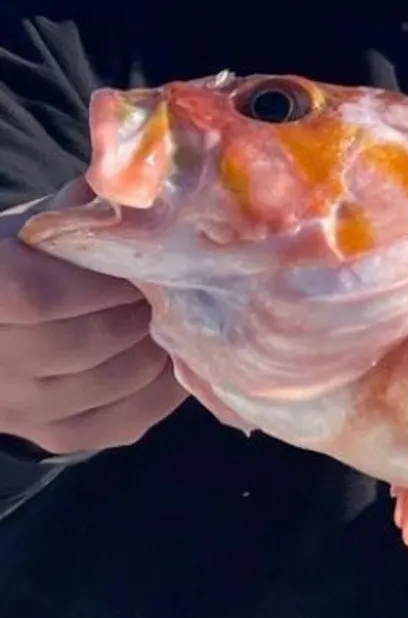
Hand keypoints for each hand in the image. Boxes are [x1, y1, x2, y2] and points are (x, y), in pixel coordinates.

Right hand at [0, 180, 183, 455]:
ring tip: (178, 313)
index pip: (35, 295)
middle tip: (175, 284)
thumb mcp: (31, 226)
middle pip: (83, 341)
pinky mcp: (54, 438)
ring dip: (158, 345)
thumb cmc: (19, 260)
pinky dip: (164, 388)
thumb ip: (78, 208)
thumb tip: (143, 180)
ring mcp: (18, 409)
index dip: (98, 281)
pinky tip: (179, 355)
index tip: (137, 262)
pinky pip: (124, 420)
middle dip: (139, 309)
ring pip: (110, 381)